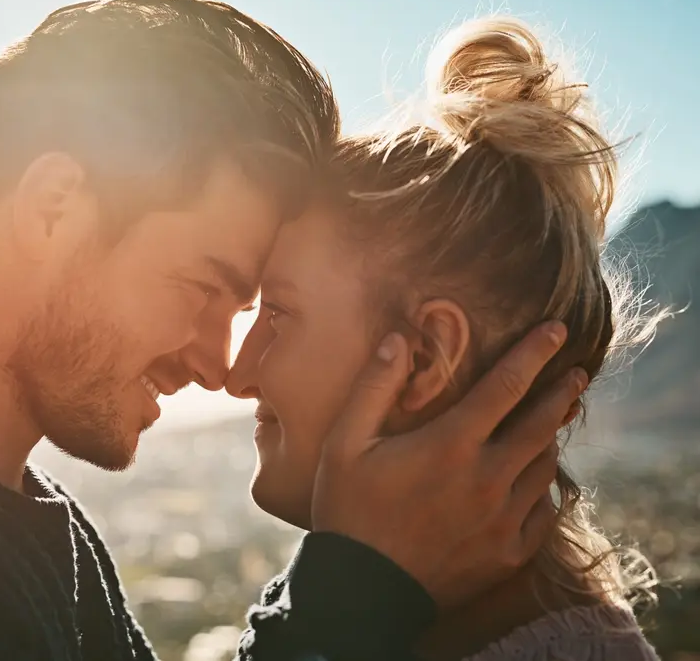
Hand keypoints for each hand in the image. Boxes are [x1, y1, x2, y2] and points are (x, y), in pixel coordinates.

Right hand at [310, 321, 586, 607]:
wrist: (362, 589)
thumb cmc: (349, 509)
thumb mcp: (345, 443)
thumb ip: (374, 388)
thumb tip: (400, 340)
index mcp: (451, 445)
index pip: (506, 385)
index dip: (535, 352)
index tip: (558, 329)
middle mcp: (488, 478)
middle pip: (541, 423)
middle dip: (561, 392)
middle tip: (576, 373)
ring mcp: (503, 518)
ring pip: (545, 467)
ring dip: (550, 439)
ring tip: (551, 423)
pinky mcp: (508, 553)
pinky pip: (543, 512)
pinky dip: (543, 490)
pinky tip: (535, 482)